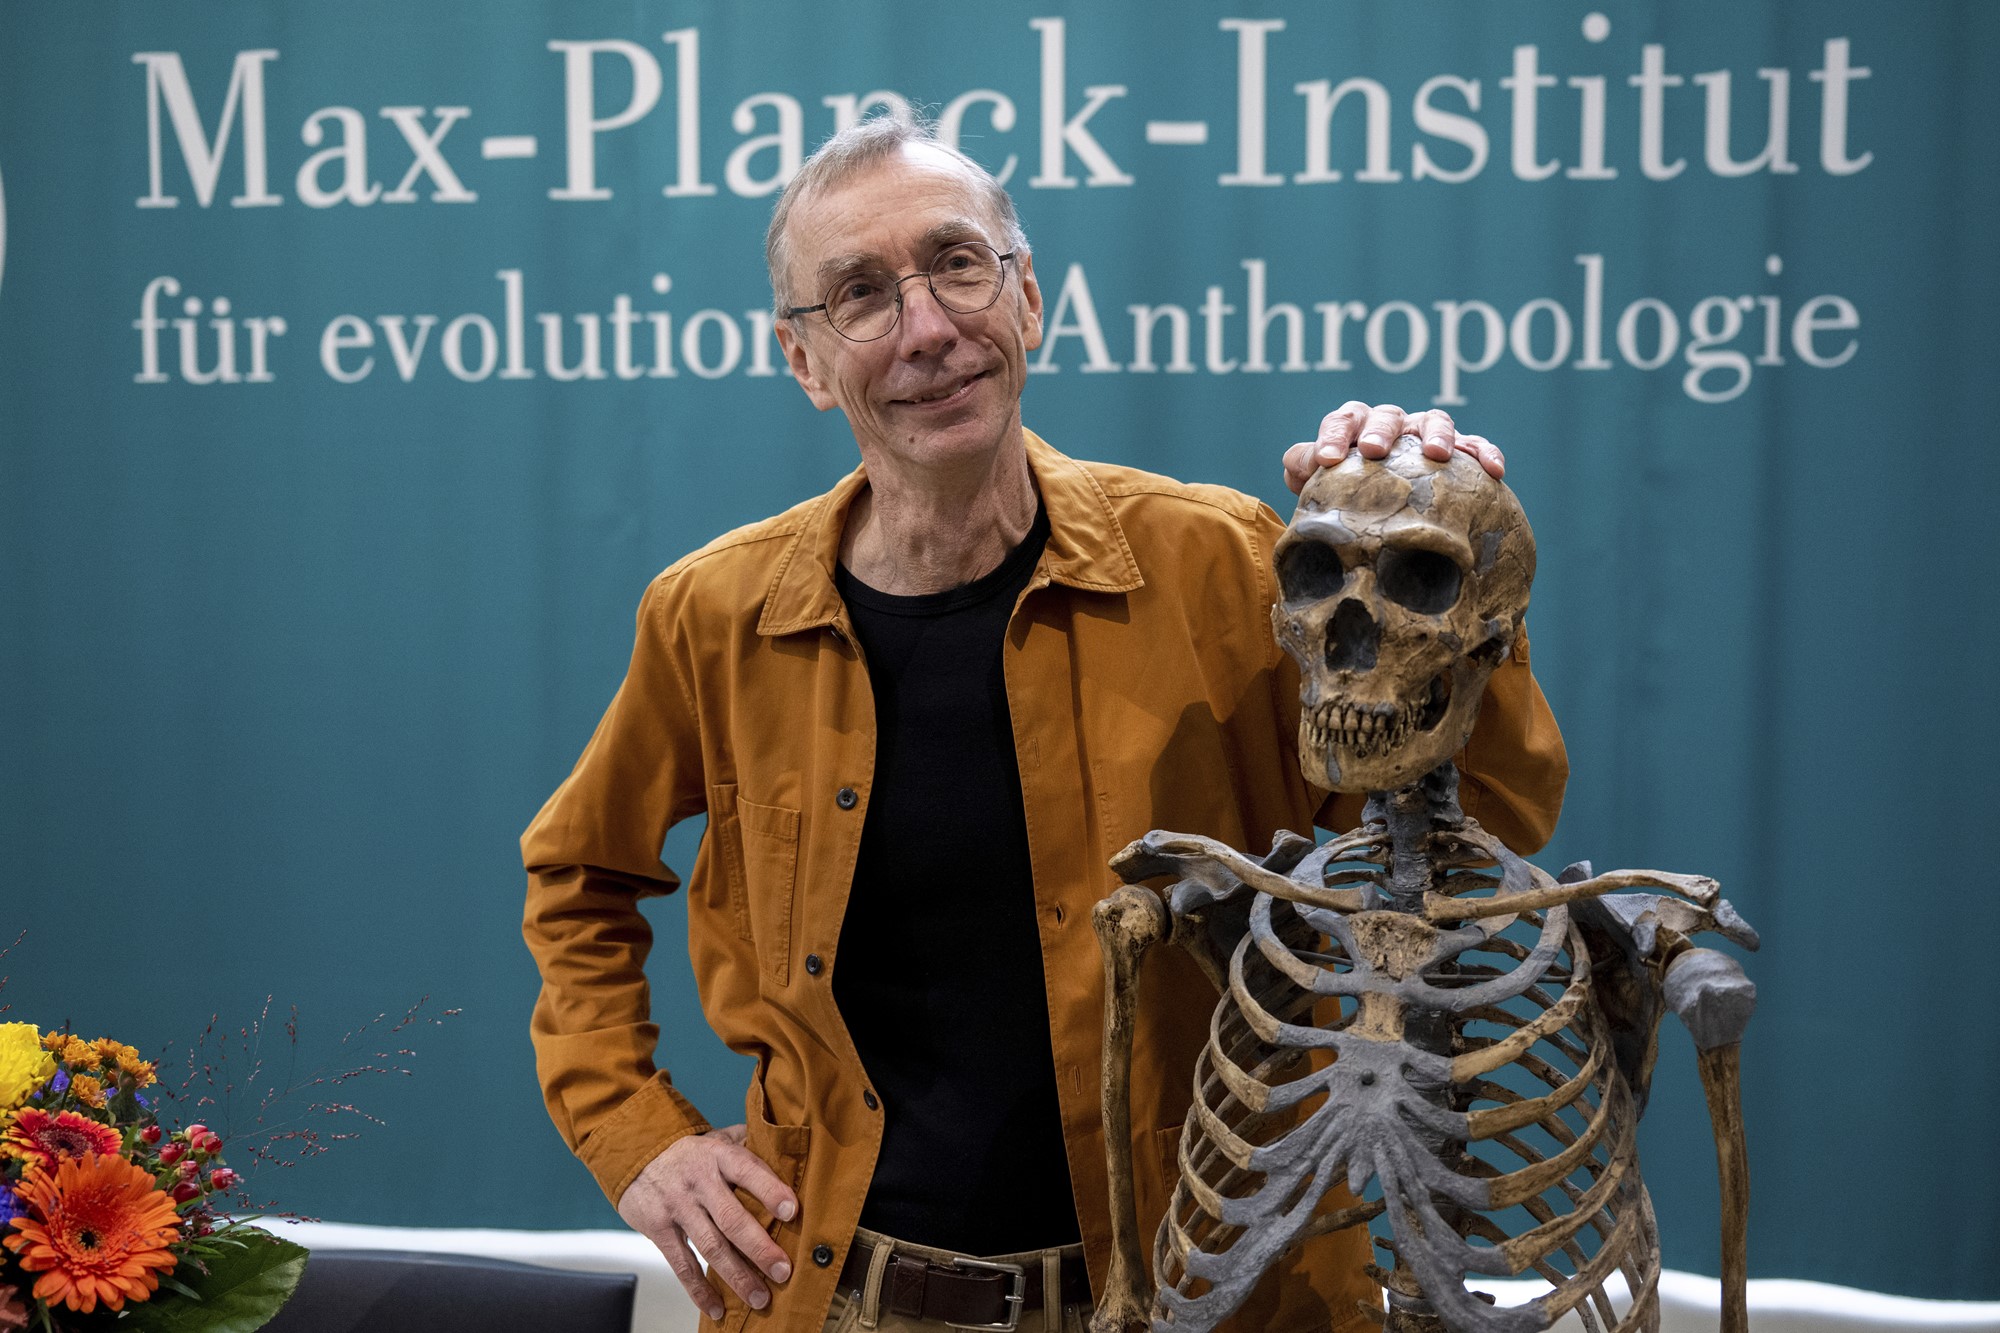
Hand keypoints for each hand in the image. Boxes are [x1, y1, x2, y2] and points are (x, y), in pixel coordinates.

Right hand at [617, 1125, 798, 1321]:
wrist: (636, 1155)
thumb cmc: (690, 1153)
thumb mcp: (718, 1138)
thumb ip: (749, 1144)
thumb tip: (789, 1151)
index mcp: (718, 1155)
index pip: (747, 1170)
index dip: (770, 1190)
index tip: (793, 1211)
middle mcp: (698, 1181)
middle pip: (731, 1218)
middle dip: (759, 1248)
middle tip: (782, 1271)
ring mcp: (677, 1206)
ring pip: (710, 1246)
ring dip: (737, 1276)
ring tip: (759, 1298)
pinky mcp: (658, 1229)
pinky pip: (681, 1264)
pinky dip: (699, 1290)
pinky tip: (717, 1308)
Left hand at [1283, 402, 1505, 494]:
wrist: (1382, 505)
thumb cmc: (1346, 489)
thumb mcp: (1319, 481)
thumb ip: (1303, 468)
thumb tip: (1304, 462)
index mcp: (1356, 426)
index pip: (1343, 420)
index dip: (1334, 436)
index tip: (1326, 459)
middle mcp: (1392, 424)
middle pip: (1388, 416)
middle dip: (1381, 431)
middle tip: (1373, 450)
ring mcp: (1425, 434)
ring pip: (1434, 421)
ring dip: (1437, 434)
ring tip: (1437, 454)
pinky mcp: (1458, 451)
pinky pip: (1475, 445)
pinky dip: (1485, 453)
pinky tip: (1494, 470)